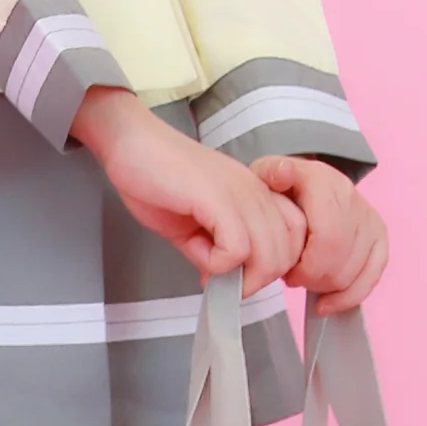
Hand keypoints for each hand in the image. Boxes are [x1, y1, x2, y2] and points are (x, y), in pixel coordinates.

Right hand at [69, 90, 304, 289]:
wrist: (130, 144)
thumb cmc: (156, 178)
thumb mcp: (193, 224)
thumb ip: (214, 249)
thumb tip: (223, 281)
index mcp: (255, 194)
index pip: (296, 235)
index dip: (272, 265)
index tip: (239, 274)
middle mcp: (256, 191)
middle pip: (286, 253)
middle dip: (255, 280)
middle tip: (222, 282)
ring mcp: (240, 193)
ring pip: (269, 255)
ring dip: (240, 277)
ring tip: (209, 271)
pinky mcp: (217, 198)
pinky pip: (237, 249)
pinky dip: (218, 264)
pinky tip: (198, 256)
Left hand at [254, 154, 388, 310]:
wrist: (305, 183)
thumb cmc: (280, 188)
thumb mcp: (264, 174)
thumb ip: (269, 174)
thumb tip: (283, 173)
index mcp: (325, 183)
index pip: (329, 239)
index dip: (307, 267)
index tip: (287, 273)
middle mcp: (352, 199)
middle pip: (340, 259)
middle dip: (314, 279)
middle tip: (293, 278)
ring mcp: (369, 218)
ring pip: (354, 272)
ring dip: (326, 286)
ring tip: (306, 278)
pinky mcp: (379, 236)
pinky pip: (373, 275)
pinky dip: (350, 296)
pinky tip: (328, 302)